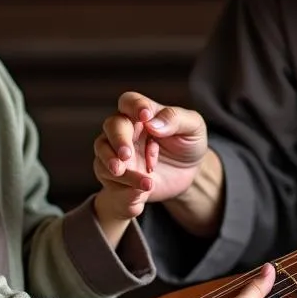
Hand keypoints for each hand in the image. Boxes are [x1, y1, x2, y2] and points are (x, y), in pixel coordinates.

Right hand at [93, 92, 208, 217]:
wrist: (187, 176)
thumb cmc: (188, 144)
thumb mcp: (193, 128)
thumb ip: (175, 119)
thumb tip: (152, 123)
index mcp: (142, 114)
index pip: (129, 102)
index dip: (134, 106)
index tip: (145, 116)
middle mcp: (125, 131)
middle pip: (111, 126)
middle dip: (118, 140)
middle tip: (127, 155)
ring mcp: (118, 154)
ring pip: (103, 154)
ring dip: (115, 166)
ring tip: (140, 180)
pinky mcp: (117, 177)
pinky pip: (109, 181)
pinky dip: (123, 190)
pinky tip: (141, 195)